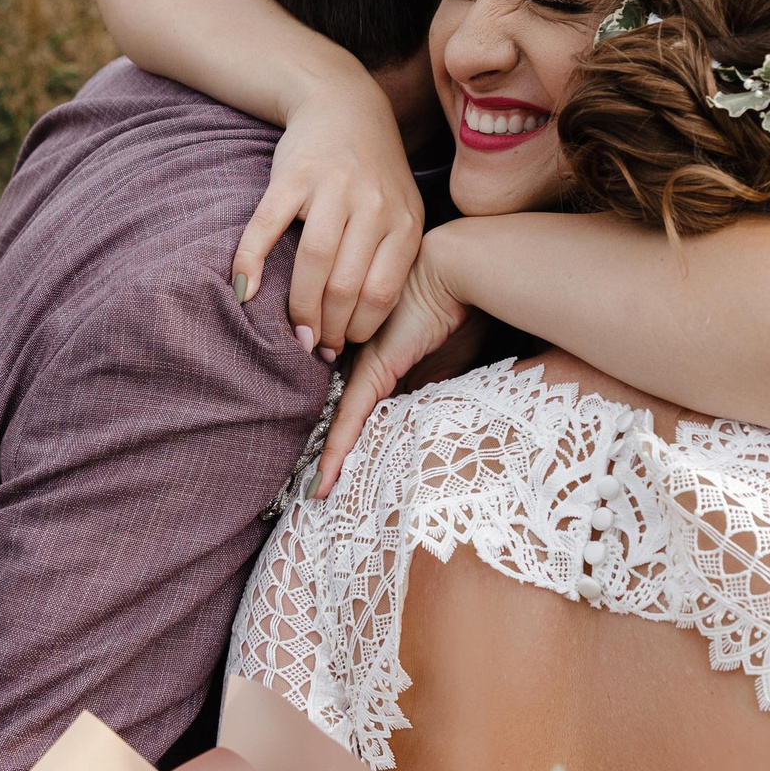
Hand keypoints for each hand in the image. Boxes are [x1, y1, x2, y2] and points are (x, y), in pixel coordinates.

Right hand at [233, 91, 423, 359]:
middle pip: (346, 287)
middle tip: (314, 346)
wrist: (344, 106)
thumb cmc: (373, 174)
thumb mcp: (400, 212)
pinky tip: (245, 292)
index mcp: (404, 223)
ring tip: (293, 332)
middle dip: (327, 328)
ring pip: (314, 265)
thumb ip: (389, 260)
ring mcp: (333, 189)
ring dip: (299, 308)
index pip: (381, 295)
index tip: (341, 346)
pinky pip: (268, 228)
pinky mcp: (293, 175)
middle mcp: (374, 206)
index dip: (357, 330)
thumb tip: (359, 329)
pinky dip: (251, 264)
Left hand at [314, 243, 476, 497]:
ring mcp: (364, 369)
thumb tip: (426, 419)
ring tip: (314, 495)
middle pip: (345, 421)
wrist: (454, 274)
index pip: (354, 412)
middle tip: (313, 493)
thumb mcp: (446, 362)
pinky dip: (337, 450)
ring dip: (329, 464)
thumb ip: (431, 387)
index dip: (341, 443)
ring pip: (342, 426)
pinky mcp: (373, 372)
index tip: (325, 476)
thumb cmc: (456, 313)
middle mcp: (363, 366)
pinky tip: (323, 479)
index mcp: (378, 364)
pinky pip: (350, 419)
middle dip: (330, 459)